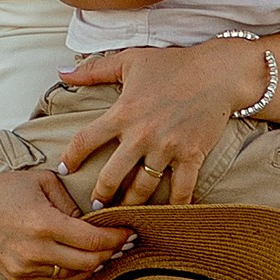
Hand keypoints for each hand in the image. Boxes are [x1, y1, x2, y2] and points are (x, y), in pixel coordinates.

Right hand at [0, 164, 135, 279]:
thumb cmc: (2, 191)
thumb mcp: (41, 181)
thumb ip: (70, 200)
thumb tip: (92, 220)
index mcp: (43, 223)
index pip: (93, 239)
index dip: (117, 237)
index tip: (130, 231)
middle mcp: (35, 250)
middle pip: (90, 262)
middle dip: (111, 252)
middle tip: (124, 243)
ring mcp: (26, 268)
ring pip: (75, 275)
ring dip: (94, 264)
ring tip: (106, 251)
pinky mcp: (20, 278)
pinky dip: (74, 271)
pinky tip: (82, 260)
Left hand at [50, 39, 260, 206]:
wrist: (217, 73)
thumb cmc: (172, 64)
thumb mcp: (129, 61)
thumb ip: (94, 70)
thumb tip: (62, 72)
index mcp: (123, 112)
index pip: (85, 140)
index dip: (70, 158)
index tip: (64, 170)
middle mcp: (142, 135)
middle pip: (111, 175)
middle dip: (100, 194)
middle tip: (95, 206)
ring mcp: (167, 148)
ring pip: (143, 188)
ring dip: (131, 205)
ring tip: (123, 216)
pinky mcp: (191, 156)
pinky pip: (181, 190)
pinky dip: (175, 207)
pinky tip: (167, 219)